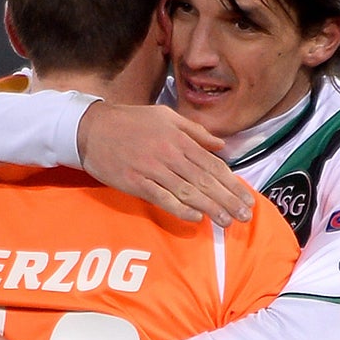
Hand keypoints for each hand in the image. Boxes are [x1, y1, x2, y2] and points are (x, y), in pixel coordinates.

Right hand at [77, 102, 254, 225]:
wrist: (92, 128)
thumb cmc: (131, 122)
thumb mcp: (166, 117)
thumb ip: (195, 131)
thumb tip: (221, 145)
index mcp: (179, 139)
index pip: (212, 165)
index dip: (232, 184)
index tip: (247, 199)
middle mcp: (169, 154)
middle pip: (205, 180)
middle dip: (228, 199)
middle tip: (245, 216)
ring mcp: (152, 169)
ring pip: (187, 191)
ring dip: (210, 208)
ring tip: (227, 222)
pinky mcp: (136, 182)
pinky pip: (162, 198)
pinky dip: (180, 209)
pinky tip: (195, 218)